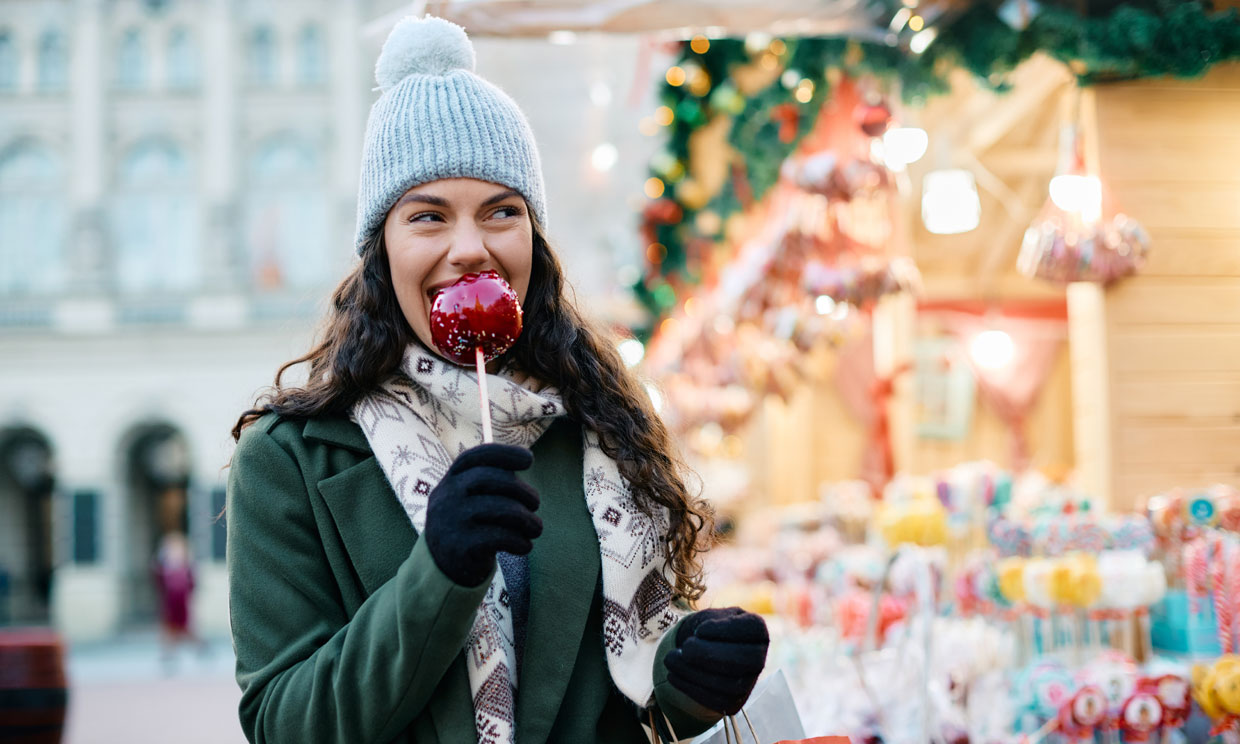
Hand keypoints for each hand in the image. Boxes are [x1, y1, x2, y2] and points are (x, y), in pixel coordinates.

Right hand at [422, 443, 541, 586]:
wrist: (443, 567)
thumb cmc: (469, 524)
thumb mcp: (470, 498)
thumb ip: (492, 480)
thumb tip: (526, 457)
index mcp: (450, 480)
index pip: (473, 457)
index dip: (503, 453)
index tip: (529, 459)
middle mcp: (446, 497)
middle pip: (488, 479)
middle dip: (520, 489)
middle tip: (535, 503)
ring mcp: (450, 522)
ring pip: (499, 508)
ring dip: (527, 518)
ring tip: (536, 528)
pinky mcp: (459, 548)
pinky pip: (498, 537)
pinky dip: (519, 541)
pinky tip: (524, 546)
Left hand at [663, 607, 768, 714]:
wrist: (703, 652)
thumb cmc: (708, 629)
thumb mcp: (709, 616)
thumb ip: (708, 622)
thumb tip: (699, 637)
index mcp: (757, 630)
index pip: (752, 628)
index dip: (724, 630)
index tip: (699, 630)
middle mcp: (760, 658)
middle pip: (744, 660)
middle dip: (710, 655)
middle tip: (685, 648)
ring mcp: (749, 683)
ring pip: (728, 684)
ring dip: (695, 673)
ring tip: (671, 659)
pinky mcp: (734, 703)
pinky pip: (715, 701)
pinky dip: (691, 688)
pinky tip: (673, 675)